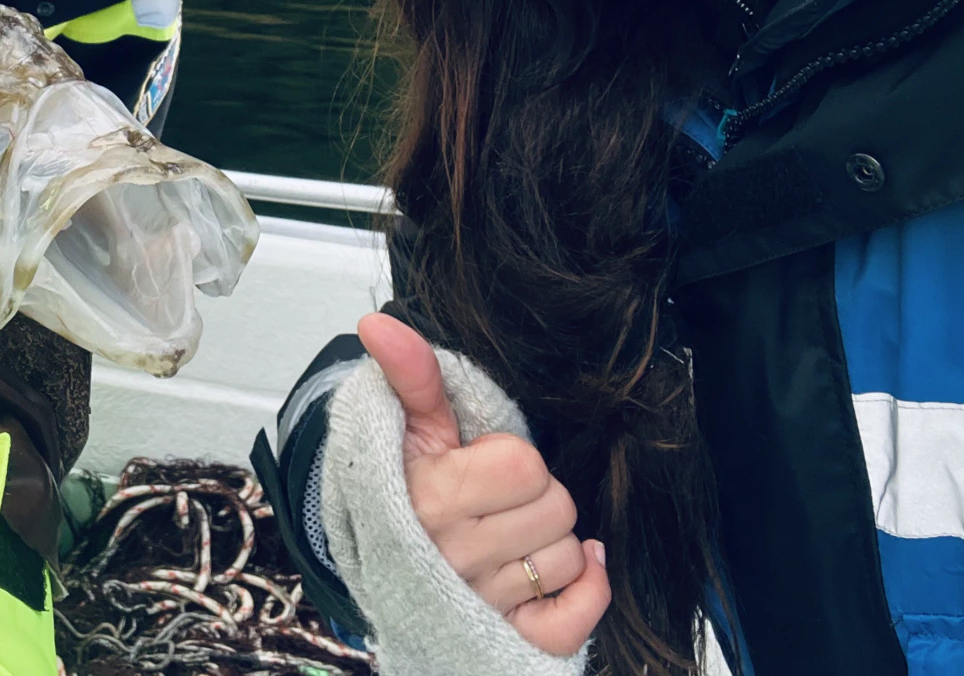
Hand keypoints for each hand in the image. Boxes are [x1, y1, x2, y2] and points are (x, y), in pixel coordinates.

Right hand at [357, 313, 610, 656]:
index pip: (525, 464)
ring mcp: (486, 603)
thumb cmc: (399, 494)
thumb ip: (410, 375)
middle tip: (496, 501)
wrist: (377, 566)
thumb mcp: (404, 431)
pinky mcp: (511, 640)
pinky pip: (575, 619)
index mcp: (434, 499)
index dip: (510, 458)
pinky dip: (586, 592)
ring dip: (550, 543)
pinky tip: (567, 571)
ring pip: (568, 557)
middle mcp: (459, 558)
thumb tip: (379, 322)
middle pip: (557, 508)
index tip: (479, 465)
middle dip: (536, 497)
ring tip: (509, 538)